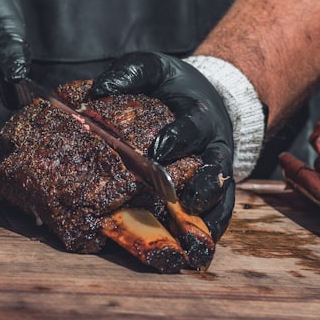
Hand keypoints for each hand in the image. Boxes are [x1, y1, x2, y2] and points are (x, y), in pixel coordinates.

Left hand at [89, 52, 235, 240]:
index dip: (178, 139)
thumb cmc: (172, 86)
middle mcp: (214, 146)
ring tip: (192, 235)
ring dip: (208, 216)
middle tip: (181, 200)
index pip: (192, 128)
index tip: (158, 151)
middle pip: (215, 169)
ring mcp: (218, 171)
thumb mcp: (154, 68)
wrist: (207, 97)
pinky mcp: (217, 190)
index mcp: (199, 116)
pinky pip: (222, 213)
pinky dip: (211, 230)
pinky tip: (196, 251)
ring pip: (221, 196)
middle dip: (200, 187)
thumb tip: (97, 90)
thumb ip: (130, 73)